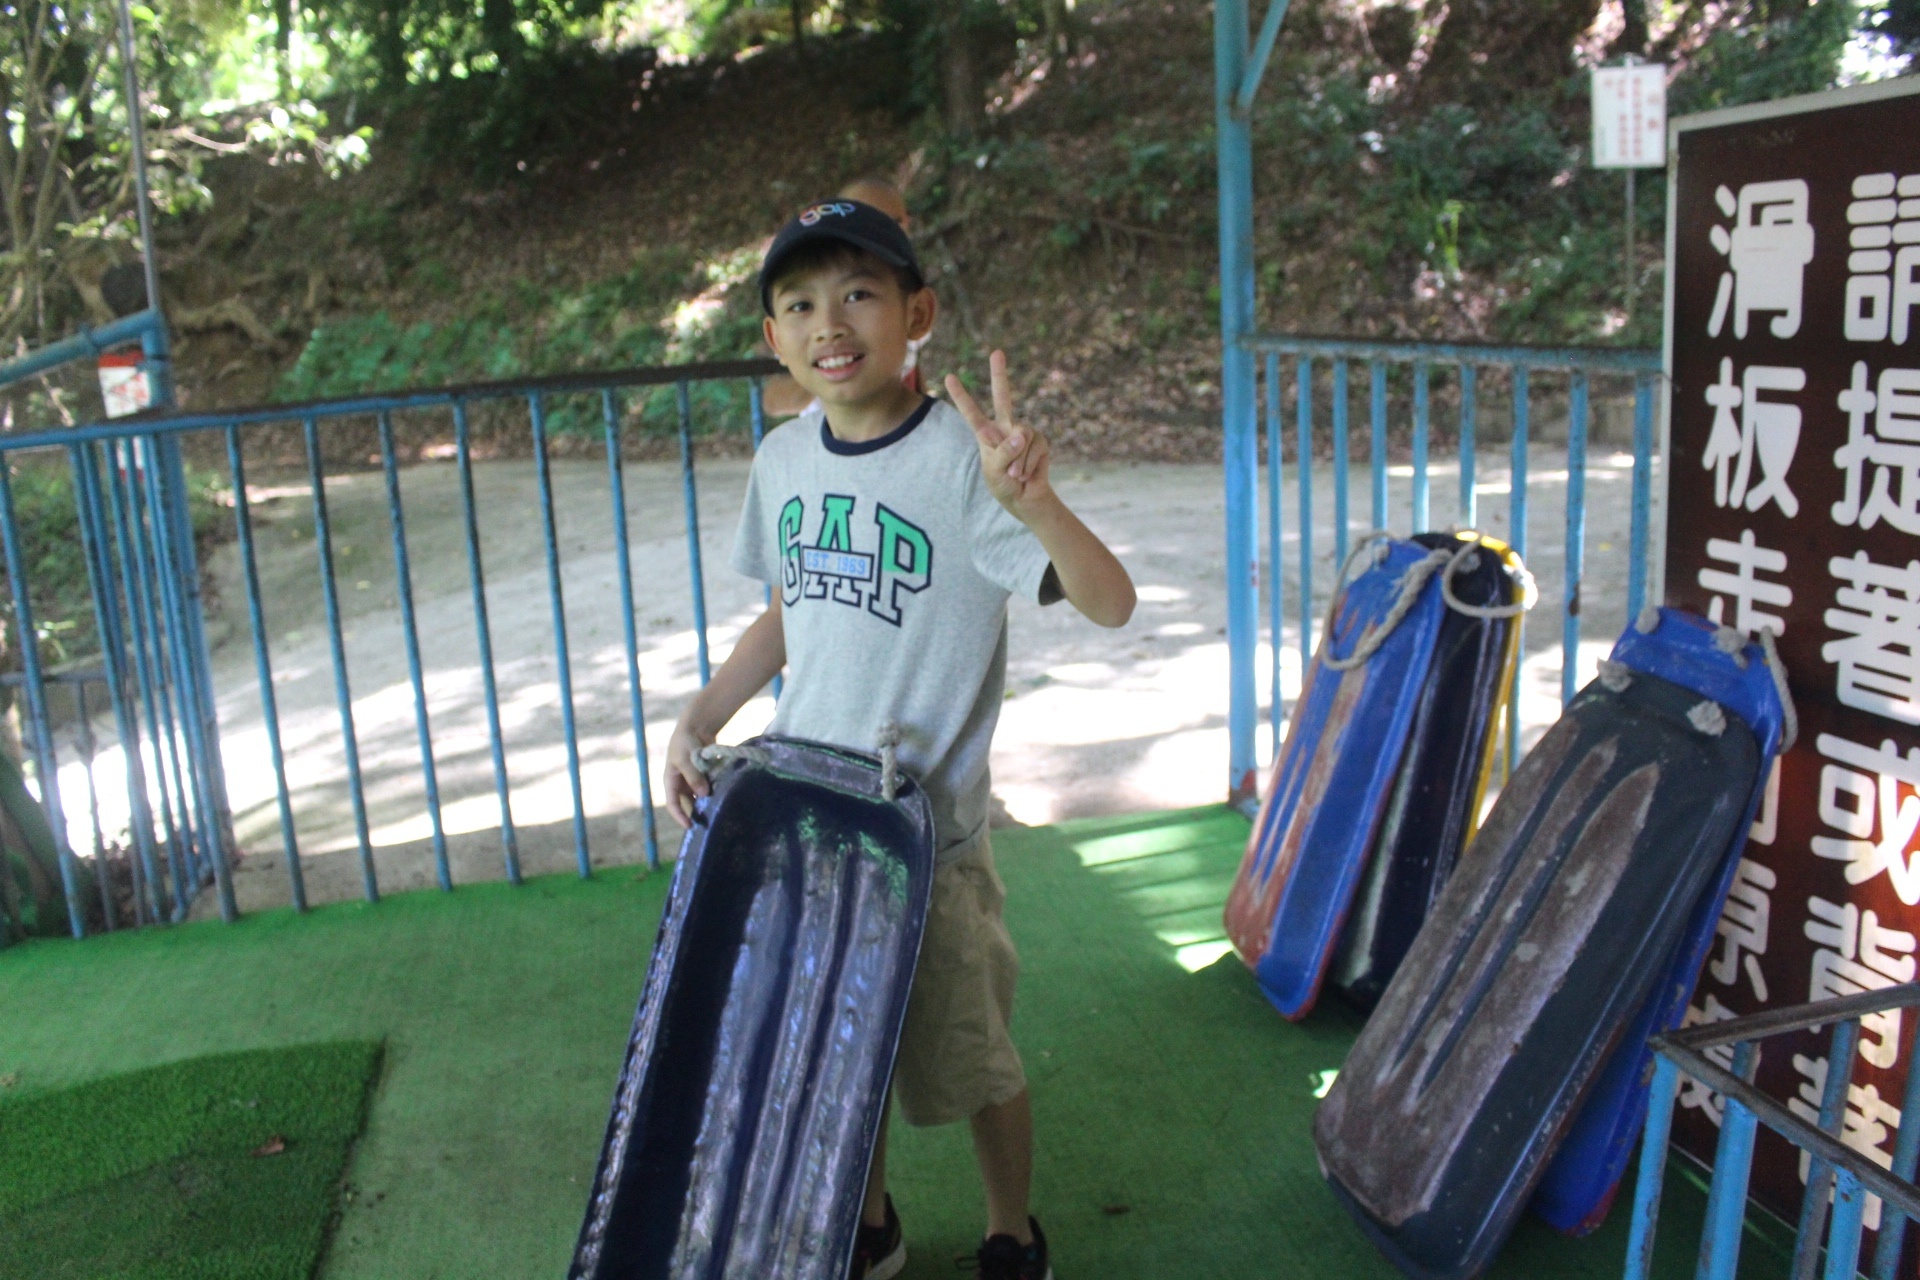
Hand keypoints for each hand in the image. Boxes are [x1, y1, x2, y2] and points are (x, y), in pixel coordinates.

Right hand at [664, 719, 713, 827]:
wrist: (697, 727)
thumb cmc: (685, 742)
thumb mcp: (685, 759)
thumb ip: (693, 776)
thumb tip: (703, 794)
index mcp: (671, 781)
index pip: (672, 804)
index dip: (680, 816)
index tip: (690, 826)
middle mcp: (682, 783)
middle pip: (687, 803)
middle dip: (696, 812)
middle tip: (708, 823)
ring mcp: (694, 780)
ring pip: (699, 797)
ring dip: (706, 803)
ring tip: (717, 812)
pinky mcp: (705, 775)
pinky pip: (709, 787)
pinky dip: (714, 792)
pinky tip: (723, 799)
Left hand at [947, 350, 1052, 516]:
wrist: (1026, 499)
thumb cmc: (1004, 485)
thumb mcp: (994, 472)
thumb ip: (1004, 452)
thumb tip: (1020, 434)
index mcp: (986, 435)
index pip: (971, 413)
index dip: (961, 396)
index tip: (949, 377)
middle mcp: (1005, 428)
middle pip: (1003, 398)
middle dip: (1000, 375)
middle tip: (997, 352)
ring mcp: (1023, 433)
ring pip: (1021, 436)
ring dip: (1018, 461)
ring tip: (1015, 475)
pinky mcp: (1040, 440)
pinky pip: (1034, 447)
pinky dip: (1029, 464)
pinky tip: (1027, 474)